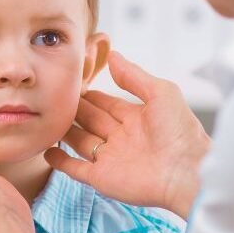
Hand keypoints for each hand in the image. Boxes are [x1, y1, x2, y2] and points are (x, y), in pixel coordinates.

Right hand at [45, 51, 208, 218]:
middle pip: (90, 120)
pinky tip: (48, 151)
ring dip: (64, 132)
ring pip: (80, 141)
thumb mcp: (161, 93)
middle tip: (54, 97)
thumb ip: (134, 76)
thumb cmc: (181, 132)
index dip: (90, 94)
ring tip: (47, 119)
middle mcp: (121, 137)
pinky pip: (76, 169)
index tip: (72, 84)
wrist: (187, 173)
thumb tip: (113, 55)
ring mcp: (110, 158)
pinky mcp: (102, 178)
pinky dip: (61, 162)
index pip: (106, 103)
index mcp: (136, 118)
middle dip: (74, 109)